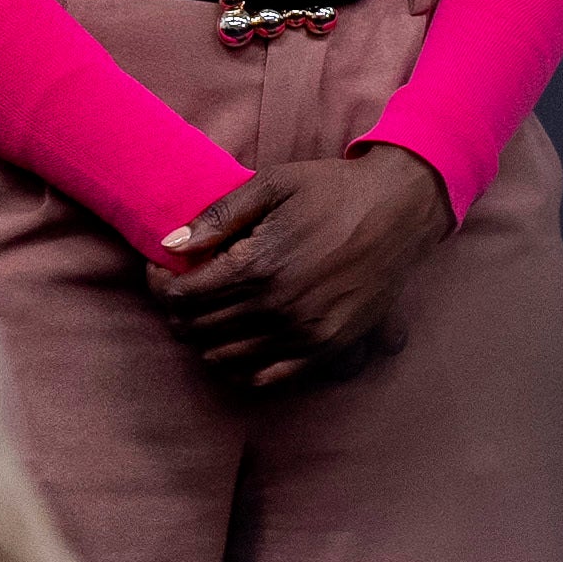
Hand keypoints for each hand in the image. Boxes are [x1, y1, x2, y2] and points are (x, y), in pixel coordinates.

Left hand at [148, 148, 451, 391]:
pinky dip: (240, 368)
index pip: (181, 295)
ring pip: (223, 356)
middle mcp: (276, 306)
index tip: (163, 271)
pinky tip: (238, 344)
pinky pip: (264, 377)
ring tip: (212, 312)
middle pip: (197, 328)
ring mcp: (303, 332)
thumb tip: (168, 247)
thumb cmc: (334, 190)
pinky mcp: (326, 346)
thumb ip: (218, 217)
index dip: (161, 285)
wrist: (402, 207)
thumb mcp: (274, 184)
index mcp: (258, 264)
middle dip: (179, 310)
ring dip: (205, 337)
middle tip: (186, 289)